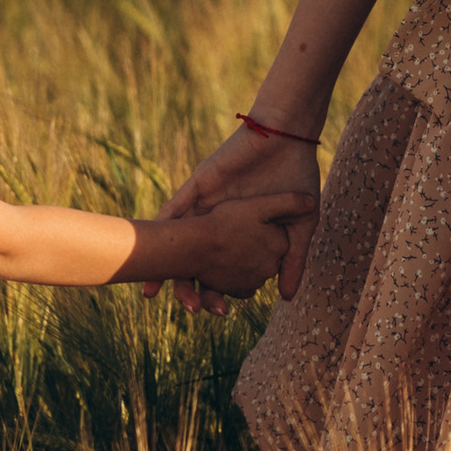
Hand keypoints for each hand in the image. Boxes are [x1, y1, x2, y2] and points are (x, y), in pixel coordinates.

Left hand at [153, 122, 322, 305]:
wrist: (288, 138)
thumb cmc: (297, 176)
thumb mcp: (300, 224)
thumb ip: (293, 259)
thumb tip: (287, 297)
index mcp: (238, 234)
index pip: (221, 271)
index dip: (218, 292)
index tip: (219, 312)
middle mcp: (216, 223)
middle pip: (195, 262)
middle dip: (190, 288)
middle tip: (190, 309)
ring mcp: (205, 205)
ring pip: (178, 241)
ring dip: (165, 266)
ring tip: (153, 293)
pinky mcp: (198, 186)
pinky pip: (174, 208)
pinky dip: (161, 228)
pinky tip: (149, 248)